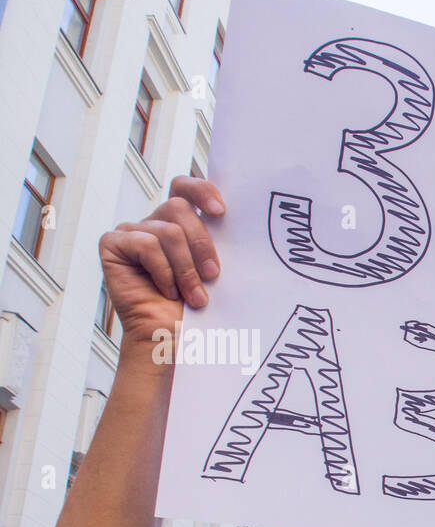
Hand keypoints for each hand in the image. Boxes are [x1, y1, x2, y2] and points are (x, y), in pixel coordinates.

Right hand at [99, 176, 224, 350]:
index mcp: (178, 223)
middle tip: (214, 275)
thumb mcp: (212, 270)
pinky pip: (145, 244)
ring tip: (195, 297)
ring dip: (186, 268)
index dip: (201, 190)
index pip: (184, 187)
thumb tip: (230, 218)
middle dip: (201, 243)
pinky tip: (166, 291)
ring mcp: (131, 232)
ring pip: (166, 231)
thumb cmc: (197, 310)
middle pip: (178, 207)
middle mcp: (153, 223)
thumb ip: (214, 241)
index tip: (221, 213)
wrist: (173, 339)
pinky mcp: (112, 245)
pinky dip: (162, 271)